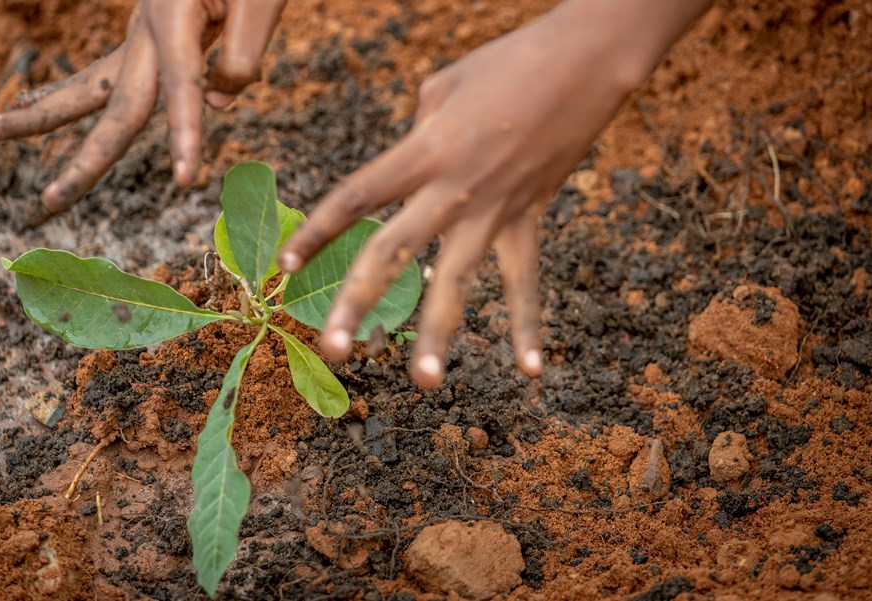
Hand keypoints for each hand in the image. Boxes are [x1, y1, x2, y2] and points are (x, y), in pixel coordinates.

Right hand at [0, 0, 284, 223]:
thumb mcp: (259, 2)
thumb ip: (243, 53)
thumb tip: (214, 103)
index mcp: (175, 18)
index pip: (182, 88)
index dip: (185, 134)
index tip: (187, 181)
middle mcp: (146, 32)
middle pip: (112, 105)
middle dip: (84, 159)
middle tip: (49, 202)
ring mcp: (137, 36)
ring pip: (85, 86)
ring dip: (37, 115)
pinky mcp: (140, 39)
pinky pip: (96, 75)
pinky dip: (59, 92)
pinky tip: (26, 102)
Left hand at [278, 0, 711, 388]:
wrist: (587, 62)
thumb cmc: (505, 62)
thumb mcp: (441, 89)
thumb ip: (413, 139)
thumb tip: (406, 177)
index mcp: (423, 150)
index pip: (357, 198)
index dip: (317, 233)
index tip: (285, 268)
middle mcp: (453, 188)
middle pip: (394, 253)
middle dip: (358, 303)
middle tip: (333, 351)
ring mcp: (494, 210)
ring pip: (459, 281)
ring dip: (439, 335)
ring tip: (423, 384)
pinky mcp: (530, 219)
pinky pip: (524, 281)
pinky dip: (528, 326)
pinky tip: (531, 372)